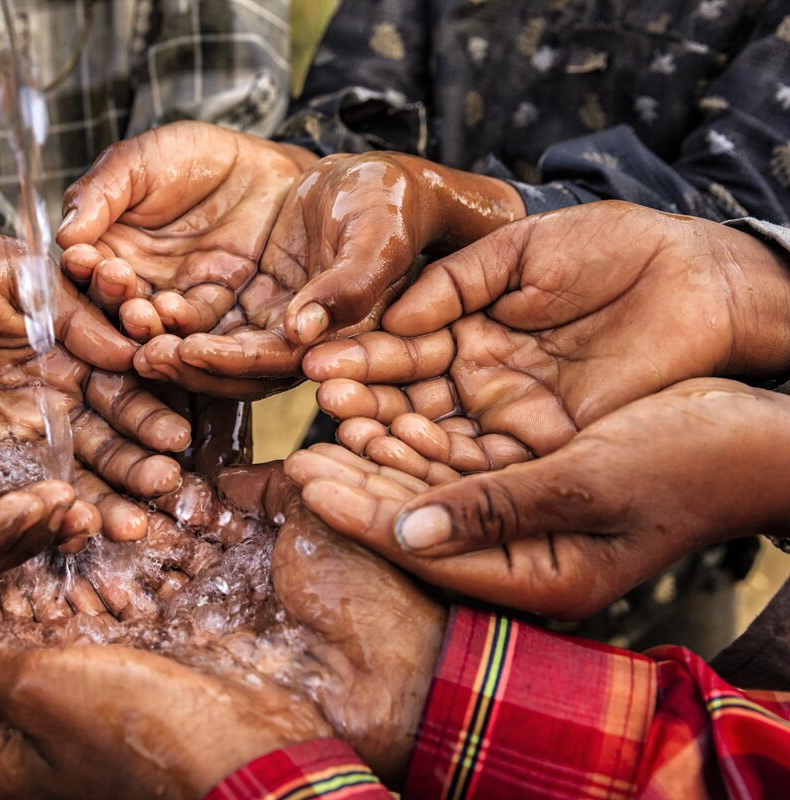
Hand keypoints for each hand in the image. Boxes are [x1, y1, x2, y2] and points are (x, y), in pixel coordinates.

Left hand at [0, 225, 194, 539]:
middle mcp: (48, 405)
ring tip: (128, 522)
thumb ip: (64, 305)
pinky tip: (68, 531)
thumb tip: (125, 349)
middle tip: (162, 485)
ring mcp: (11, 440)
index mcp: (65, 356)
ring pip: (65, 478)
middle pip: (102, 443)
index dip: (145, 414)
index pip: (117, 390)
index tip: (173, 436)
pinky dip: (37, 518)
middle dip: (134, 466)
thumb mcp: (6, 270)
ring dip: (101, 502)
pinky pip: (7, 496)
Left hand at [0, 462, 447, 787]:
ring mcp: (132, 678)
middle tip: (46, 491)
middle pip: (41, 613)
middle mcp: (74, 702)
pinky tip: (152, 507)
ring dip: (100, 543)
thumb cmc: (146, 740)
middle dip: (44, 551)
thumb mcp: (45, 696)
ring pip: (100, 595)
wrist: (266, 764)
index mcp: (23, 729)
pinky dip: (154, 555)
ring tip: (97, 490)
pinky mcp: (182, 655)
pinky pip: (155, 596)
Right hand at [58, 120, 316, 335]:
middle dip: (111, 298)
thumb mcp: (138, 162)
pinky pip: (197, 326)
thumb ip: (100, 193)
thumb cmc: (192, 156)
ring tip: (142, 310)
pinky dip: (183, 327)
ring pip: (152, 325)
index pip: (84, 270)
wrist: (262, 169)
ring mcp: (175, 301)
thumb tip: (65, 235)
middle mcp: (135, 284)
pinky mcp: (216, 312)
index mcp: (107, 249)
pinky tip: (176, 312)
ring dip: (143, 323)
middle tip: (116, 281)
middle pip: (113, 307)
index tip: (82, 257)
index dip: (81, 267)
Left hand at [134, 152, 523, 398]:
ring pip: (214, 349)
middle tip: (144, 355)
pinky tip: (136, 306)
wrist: (373, 180)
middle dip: (189, 365)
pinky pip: (203, 317)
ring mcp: (268, 323)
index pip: (275, 363)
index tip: (187, 350)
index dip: (231, 361)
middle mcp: (296, 342)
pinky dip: (171, 317)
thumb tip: (303, 331)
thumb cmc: (387, 204)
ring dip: (174, 348)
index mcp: (335, 337)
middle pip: (235, 370)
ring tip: (131, 336)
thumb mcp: (377, 236)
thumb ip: (350, 285)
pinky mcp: (247, 301)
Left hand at [286, 379, 789, 618]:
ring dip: (380, 459)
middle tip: (296, 457)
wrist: (759, 438)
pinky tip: (384, 413)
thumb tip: (409, 529)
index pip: (429, 551)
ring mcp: (531, 521)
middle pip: (419, 524)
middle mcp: (527, 556)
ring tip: (325, 428)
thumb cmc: (694, 460)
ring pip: (434, 491)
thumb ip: (501, 506)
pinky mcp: (535, 482)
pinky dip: (422, 440)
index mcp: (542, 576)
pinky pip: (463, 466)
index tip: (306, 482)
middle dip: (356, 487)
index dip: (362, 515)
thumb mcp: (594, 481)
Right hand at [306, 201, 789, 456]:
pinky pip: (483, 465)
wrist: (699, 278)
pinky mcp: (546, 450)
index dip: (360, 354)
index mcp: (467, 330)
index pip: (400, 349)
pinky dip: (438, 465)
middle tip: (318, 397)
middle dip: (360, 400)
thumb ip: (455, 282)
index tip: (316, 357)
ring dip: (386, 436)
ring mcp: (509, 418)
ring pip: (434, 437)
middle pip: (405, 399)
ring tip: (341, 427)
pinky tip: (396, 455)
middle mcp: (479, 380)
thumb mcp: (521, 250)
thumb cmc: (613, 248)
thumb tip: (394, 317)